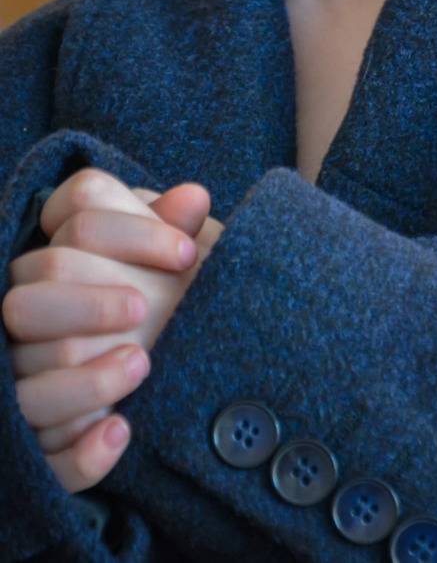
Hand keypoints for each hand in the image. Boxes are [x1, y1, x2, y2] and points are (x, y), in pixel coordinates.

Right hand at [2, 170, 222, 492]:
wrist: (189, 352)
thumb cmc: (172, 291)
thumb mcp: (176, 261)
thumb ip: (176, 229)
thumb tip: (193, 197)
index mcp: (63, 260)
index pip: (74, 226)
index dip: (130, 234)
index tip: (186, 254)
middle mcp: (33, 318)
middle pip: (24, 305)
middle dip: (86, 307)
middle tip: (145, 309)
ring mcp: (30, 384)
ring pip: (26, 390)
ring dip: (84, 381)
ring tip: (142, 364)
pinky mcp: (47, 445)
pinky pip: (47, 458)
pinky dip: (80, 453)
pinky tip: (122, 432)